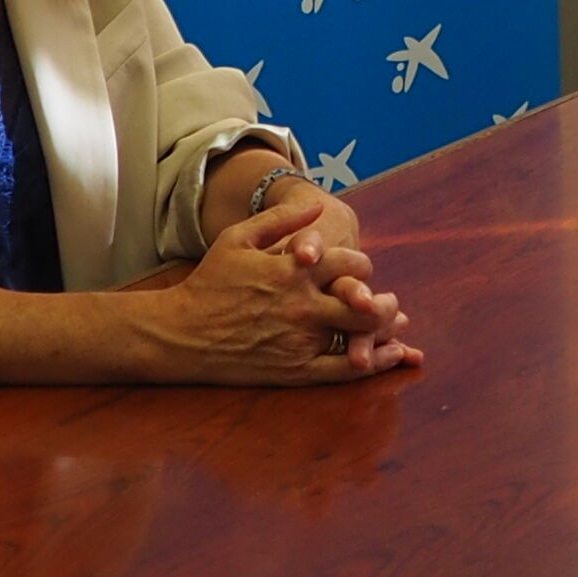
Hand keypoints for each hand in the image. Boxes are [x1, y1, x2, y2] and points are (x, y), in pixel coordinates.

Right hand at [139, 190, 420, 383]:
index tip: (361, 269)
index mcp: (293, 270)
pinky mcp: (296, 370)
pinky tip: (391, 358)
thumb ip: (281, 219)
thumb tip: (317, 206)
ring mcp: (301, 339)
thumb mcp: (238, 238)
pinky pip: (344, 369)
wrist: (181, 333)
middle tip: (388, 301)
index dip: (361, 264)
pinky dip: (373, 363)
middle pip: (364, 300)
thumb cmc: (208, 283)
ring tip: (396, 327)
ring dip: (385, 330)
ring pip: (359, 334)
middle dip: (383, 300)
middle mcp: (303, 305)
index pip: (348, 261)